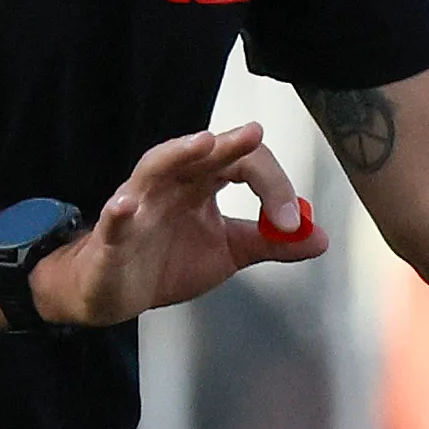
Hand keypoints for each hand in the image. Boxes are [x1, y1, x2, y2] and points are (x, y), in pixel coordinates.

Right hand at [47, 121, 324, 323]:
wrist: (114, 292)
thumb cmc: (165, 261)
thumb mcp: (228, 252)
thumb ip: (270, 243)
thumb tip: (318, 238)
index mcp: (200, 183)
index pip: (240, 164)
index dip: (271, 185)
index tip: (290, 220)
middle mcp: (170, 184)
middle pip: (200, 154)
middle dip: (228, 144)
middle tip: (254, 136)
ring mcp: (137, 206)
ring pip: (153, 169)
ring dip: (177, 154)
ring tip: (202, 144)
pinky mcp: (110, 237)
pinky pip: (112, 221)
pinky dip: (118, 213)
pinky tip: (125, 207)